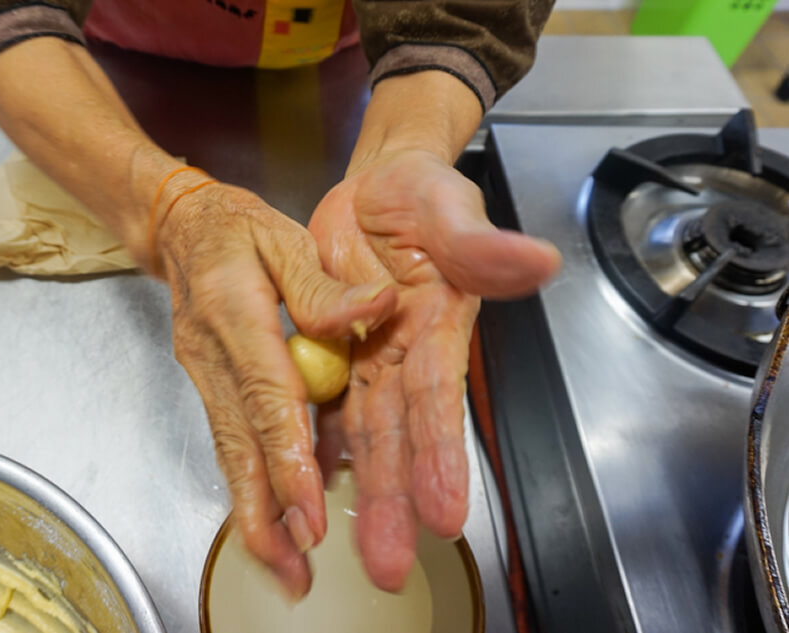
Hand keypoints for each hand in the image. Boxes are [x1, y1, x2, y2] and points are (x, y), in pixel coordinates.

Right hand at [154, 174, 396, 597]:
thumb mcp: (283, 235)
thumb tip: (374, 308)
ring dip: (255, 514)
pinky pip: (230, 443)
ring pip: (229, 454)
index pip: (265, 393)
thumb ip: (323, 283)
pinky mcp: (209, 387)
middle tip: (294, 567)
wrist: (178, 230)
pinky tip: (272, 524)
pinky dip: (249, 488)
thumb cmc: (235, 229)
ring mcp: (205, 376)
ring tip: (284, 568)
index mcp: (236, 313)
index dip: (287, 453)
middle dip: (268, 509)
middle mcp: (213, 356)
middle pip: (239, 443)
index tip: (309, 505)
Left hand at [309, 148, 560, 590]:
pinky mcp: (332, 351)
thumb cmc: (427, 198)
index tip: (444, 511)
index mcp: (438, 326)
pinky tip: (308, 487)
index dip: (441, 452)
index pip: (438, 396)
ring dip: (359, 489)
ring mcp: (368, 359)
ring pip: (360, 431)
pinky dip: (316, 445)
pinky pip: (322, 404)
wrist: (380, 189)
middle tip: (390, 562)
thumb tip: (536, 260)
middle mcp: (405, 354)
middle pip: (397, 433)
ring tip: (353, 550)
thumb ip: (483, 245)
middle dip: (395, 497)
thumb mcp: (453, 210)